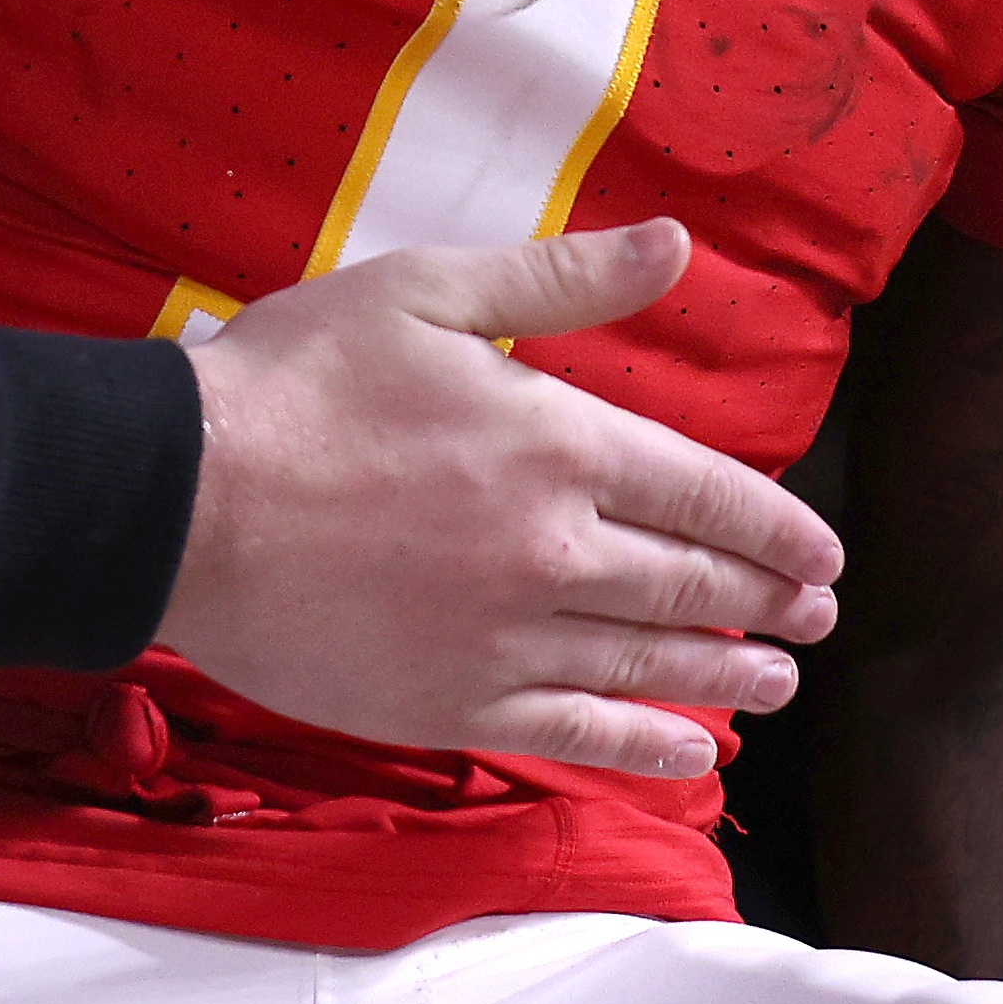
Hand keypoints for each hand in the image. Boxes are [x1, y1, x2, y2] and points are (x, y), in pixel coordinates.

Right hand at [169, 220, 841, 780]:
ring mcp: (505, 641)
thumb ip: (563, 280)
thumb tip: (678, 246)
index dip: (777, 528)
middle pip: (692, 585)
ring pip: (647, 666)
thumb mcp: (429, 293)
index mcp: (560, 445)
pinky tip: (690, 757)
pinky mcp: (451, 706)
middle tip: (818, 618)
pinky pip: (575, 737)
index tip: (821, 553)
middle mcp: (554, 552)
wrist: (180, 501)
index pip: (707, 494)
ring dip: (727, 677)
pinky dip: (645, 749)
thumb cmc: (296, 383)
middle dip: (769, 602)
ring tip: (777, 683)